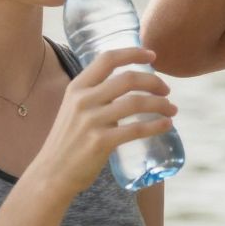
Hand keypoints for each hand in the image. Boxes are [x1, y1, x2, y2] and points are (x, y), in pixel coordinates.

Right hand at [27, 47, 176, 200]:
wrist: (52, 173)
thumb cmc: (69, 141)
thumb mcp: (74, 108)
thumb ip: (95, 94)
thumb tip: (127, 83)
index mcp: (77, 87)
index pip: (107, 59)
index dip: (133, 53)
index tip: (152, 55)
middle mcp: (83, 100)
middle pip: (128, 79)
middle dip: (154, 82)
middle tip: (167, 90)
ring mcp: (91, 121)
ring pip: (136, 103)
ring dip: (161, 104)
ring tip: (172, 110)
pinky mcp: (101, 142)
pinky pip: (136, 129)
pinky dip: (156, 126)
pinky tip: (167, 125)